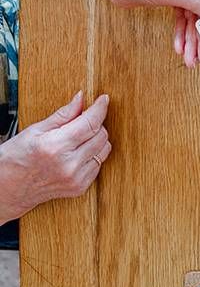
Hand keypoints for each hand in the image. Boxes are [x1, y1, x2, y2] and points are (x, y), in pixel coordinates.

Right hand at [0, 91, 110, 222]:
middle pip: (101, 135)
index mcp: (55, 146)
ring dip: (97, 139)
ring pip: (104, 150)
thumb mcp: (35, 130)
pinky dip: (93, 155)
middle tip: (83, 119)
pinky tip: (78, 153)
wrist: (8, 188)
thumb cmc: (15, 158)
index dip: (100, 108)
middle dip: (96, 123)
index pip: (90, 123)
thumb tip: (81, 98)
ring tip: (79, 137)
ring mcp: (75, 178)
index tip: (103, 99)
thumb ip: (63, 114)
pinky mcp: (79, 188)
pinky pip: (99, 165)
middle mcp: (68, 164)